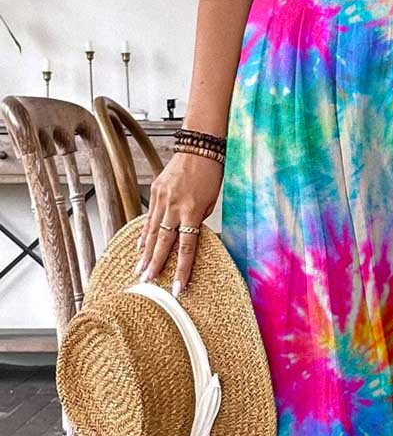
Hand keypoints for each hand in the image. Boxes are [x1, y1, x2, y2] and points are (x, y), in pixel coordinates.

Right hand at [136, 152, 222, 296]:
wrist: (198, 147)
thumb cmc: (210, 175)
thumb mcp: (210, 202)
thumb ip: (197, 221)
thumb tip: (187, 237)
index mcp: (192, 211)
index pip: (186, 248)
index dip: (181, 269)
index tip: (178, 287)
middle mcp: (174, 206)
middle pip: (163, 242)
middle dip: (156, 265)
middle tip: (148, 282)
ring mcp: (162, 198)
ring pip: (152, 231)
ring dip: (145, 253)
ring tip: (139, 270)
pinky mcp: (155, 191)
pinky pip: (149, 217)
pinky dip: (144, 233)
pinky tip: (140, 247)